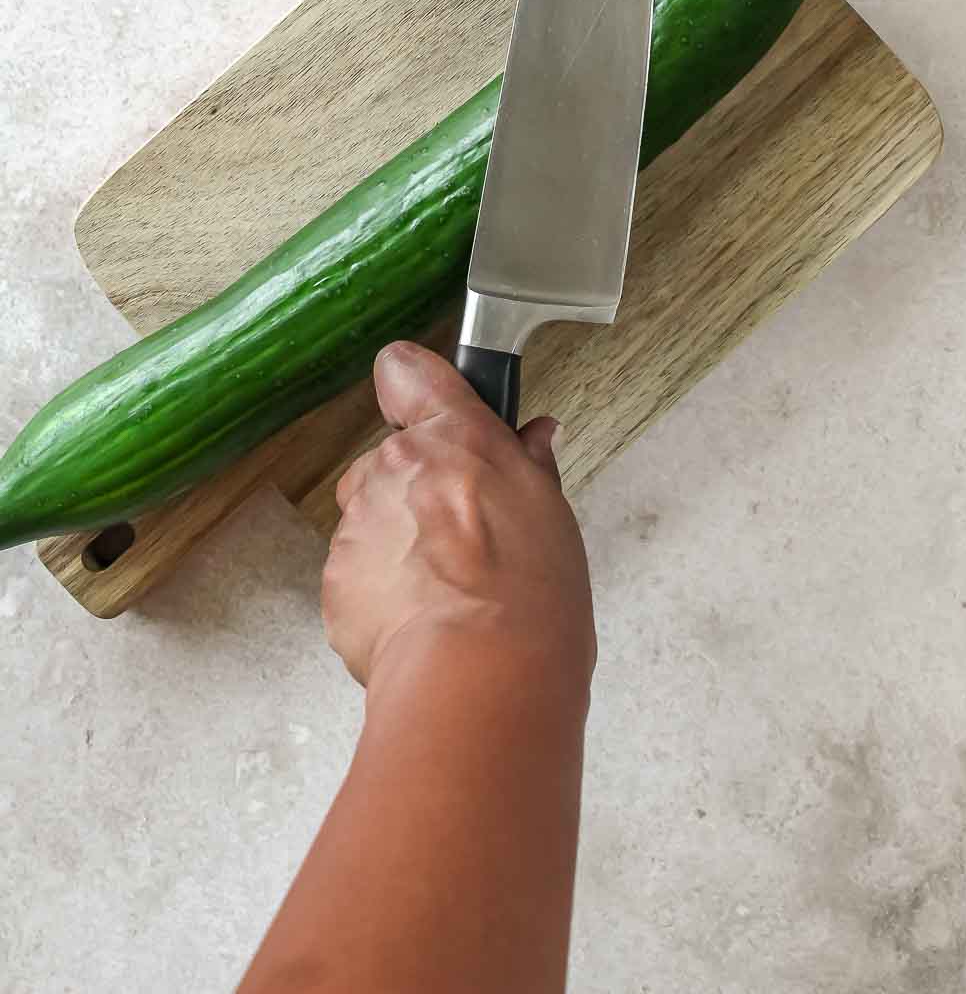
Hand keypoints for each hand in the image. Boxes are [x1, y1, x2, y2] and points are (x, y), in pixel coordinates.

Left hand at [322, 342, 595, 692]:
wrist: (482, 675)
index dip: (412, 386)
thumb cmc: (529, 597)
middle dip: (413, 491)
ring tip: (446, 592)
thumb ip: (529, 466)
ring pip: (371, 521)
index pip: (406, 370)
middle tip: (460, 536)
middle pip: (388, 460)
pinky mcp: (335, 579)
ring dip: (396, 545)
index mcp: (453, 438)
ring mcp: (359, 523)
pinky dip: (380, 594)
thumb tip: (534, 437)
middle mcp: (395, 467)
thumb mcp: (550, 514)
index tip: (424, 406)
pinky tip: (422, 621)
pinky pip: (356, 575)